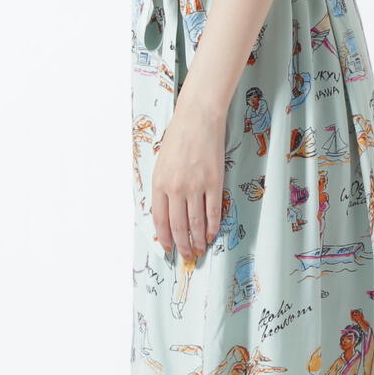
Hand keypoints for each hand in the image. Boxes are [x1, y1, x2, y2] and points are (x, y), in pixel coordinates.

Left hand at [152, 97, 226, 262]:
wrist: (198, 118)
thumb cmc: (178, 137)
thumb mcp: (161, 162)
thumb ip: (163, 187)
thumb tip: (168, 210)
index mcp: (159, 184)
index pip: (160, 220)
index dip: (164, 238)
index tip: (168, 248)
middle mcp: (176, 189)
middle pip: (178, 226)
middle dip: (182, 245)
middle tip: (187, 256)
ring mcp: (195, 186)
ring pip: (195, 223)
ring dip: (197, 240)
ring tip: (199, 250)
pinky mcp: (213, 182)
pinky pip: (213, 211)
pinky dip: (212, 226)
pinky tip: (211, 234)